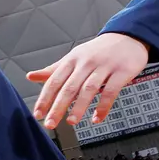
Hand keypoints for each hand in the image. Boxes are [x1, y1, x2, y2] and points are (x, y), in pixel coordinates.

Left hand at [27, 32, 148, 128]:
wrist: (128, 36)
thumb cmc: (97, 51)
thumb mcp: (73, 57)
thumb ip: (53, 70)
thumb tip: (30, 76)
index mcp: (72, 60)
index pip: (54, 81)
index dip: (45, 98)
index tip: (38, 114)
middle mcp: (86, 63)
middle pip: (69, 87)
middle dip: (58, 107)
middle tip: (50, 123)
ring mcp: (104, 67)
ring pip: (88, 89)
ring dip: (79, 107)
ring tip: (71, 122)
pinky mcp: (122, 71)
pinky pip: (111, 91)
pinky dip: (103, 107)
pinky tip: (96, 118)